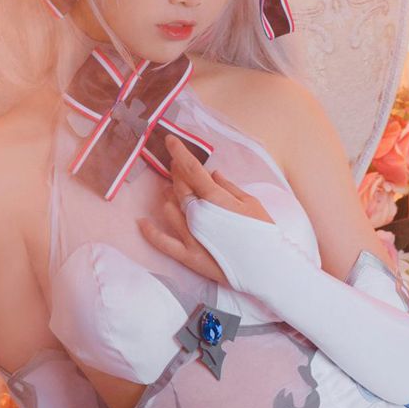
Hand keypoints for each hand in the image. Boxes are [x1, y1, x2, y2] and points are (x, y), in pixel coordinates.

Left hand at [137, 147, 271, 283]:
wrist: (267, 267)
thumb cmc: (264, 233)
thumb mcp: (251, 203)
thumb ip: (228, 187)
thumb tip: (212, 174)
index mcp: (215, 198)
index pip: (191, 169)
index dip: (179, 152)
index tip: (170, 140)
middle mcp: (198, 214)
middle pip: (180, 188)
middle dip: (176, 174)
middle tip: (174, 165)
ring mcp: (191, 235)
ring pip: (170, 209)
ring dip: (168, 197)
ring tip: (169, 191)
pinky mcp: (188, 256)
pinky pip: (162, 242)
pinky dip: (150, 232)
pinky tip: (142, 222)